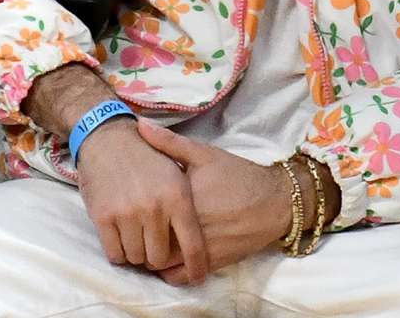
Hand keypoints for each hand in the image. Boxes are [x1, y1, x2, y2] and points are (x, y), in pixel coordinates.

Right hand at [75, 117, 208, 283]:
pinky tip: (120, 238)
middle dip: (157, 256)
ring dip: (136, 254)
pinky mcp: (103, 217)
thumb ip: (188, 201)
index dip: (196, 266)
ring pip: (136, 257)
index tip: (197, 275)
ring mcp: (127, 214)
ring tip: (135, 237)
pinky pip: (114, 253)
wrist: (106, 136)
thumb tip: (202, 234)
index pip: (193, 246)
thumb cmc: (145, 155)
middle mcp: (154, 208)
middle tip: (152, 245)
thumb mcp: (177, 167)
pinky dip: (118, 252)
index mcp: (177, 197)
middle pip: (160, 258)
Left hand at [134, 119, 293, 284]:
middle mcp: (189, 226)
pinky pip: (179, 276)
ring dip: (150, 254)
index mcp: (182, 198)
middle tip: (131, 224)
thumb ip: (169, 142)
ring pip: (161, 261)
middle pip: (148, 238)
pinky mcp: (212, 263)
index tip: (125, 202)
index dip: (129, 208)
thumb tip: (139, 124)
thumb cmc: (237, 175)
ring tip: (145, 241)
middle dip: (137, 233)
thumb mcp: (204, 154)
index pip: (142, 210)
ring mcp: (200, 248)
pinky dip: (168, 271)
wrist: (275, 201)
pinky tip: (165, 259)